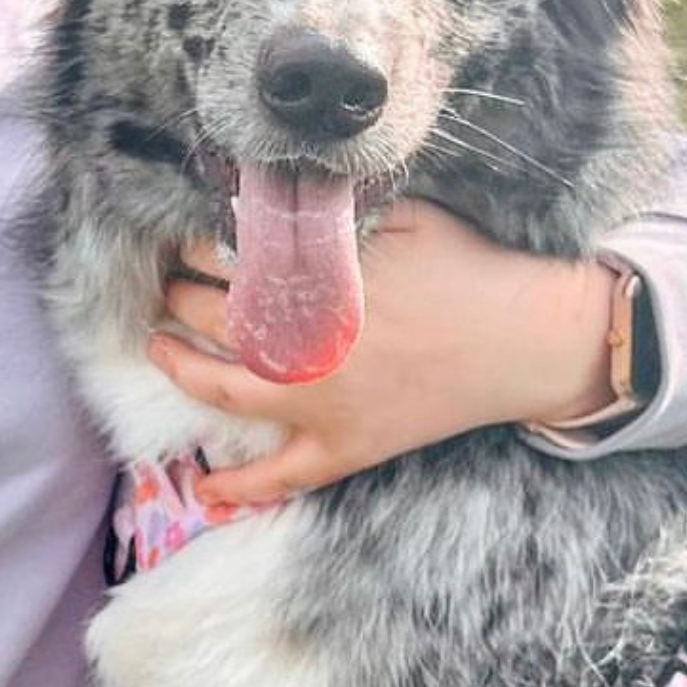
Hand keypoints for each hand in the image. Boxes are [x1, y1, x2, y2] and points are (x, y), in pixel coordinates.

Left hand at [149, 198, 616, 503]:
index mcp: (314, 282)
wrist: (526, 339)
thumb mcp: (398, 216)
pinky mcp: (346, 448)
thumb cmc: (467, 268)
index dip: (199, 246)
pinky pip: (279, 477)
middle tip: (169, 284)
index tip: (192, 240)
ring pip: (220, 391)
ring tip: (160, 347)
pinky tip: (203, 485)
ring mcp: (319, 404)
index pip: (226, 256)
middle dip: (180, 295)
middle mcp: (303, 345)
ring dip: (179, 366)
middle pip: (212, 316)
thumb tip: (280, 200)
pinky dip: (238, 486)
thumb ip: (333, 214)